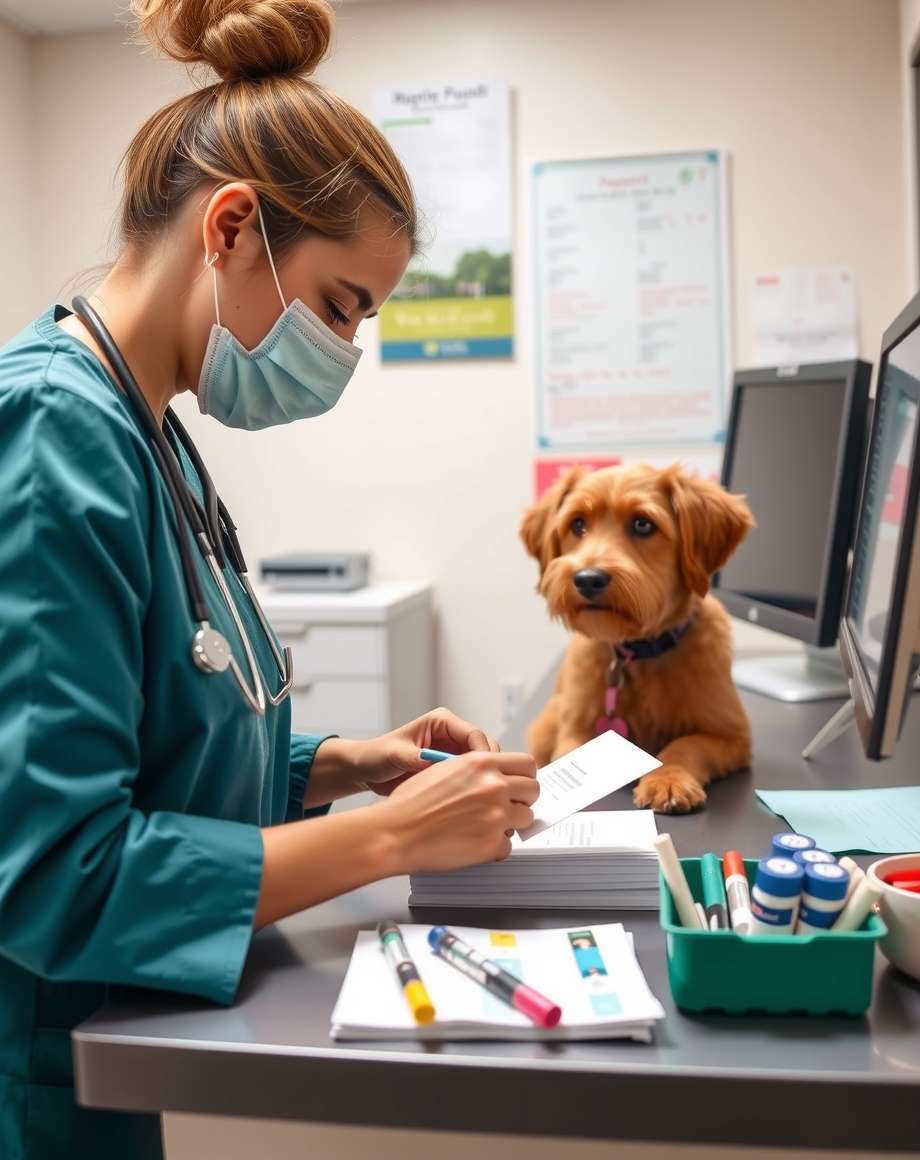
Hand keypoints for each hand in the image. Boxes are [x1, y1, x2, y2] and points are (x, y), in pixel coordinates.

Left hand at [307, 708, 499, 804]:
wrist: (367, 771)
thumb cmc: (377, 756)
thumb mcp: (394, 755)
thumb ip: (414, 757)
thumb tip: (431, 762)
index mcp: (442, 722)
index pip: (474, 736)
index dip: (484, 756)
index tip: (485, 776)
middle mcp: (452, 735)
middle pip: (485, 751)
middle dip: (489, 771)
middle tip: (487, 793)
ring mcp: (453, 753)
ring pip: (482, 767)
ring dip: (483, 782)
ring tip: (480, 802)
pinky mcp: (452, 770)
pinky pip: (471, 779)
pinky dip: (474, 791)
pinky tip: (471, 806)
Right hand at [375, 748, 539, 873]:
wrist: (395, 832)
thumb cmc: (411, 803)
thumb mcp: (445, 769)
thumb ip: (476, 770)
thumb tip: (495, 776)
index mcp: (481, 763)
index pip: (526, 764)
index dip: (525, 776)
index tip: (520, 785)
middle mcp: (493, 786)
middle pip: (534, 790)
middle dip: (523, 800)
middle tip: (509, 807)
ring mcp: (495, 815)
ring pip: (526, 819)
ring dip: (511, 824)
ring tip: (487, 826)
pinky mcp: (490, 844)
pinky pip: (508, 846)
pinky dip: (495, 848)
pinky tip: (475, 844)